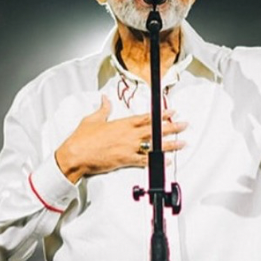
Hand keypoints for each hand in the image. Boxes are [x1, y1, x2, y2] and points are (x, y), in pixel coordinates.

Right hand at [55, 95, 186, 183]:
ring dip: (170, 144)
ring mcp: (129, 148)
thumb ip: (103, 109)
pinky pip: (145, 161)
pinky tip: (166, 161)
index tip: (172, 112)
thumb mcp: (93, 119)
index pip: (146, 117)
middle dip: (172, 127)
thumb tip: (105, 99)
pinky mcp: (125, 160)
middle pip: (155, 130)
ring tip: (182, 142)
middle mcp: (128, 135)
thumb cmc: (82, 138)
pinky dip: (156, 161)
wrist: (76, 155)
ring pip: (154, 145)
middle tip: (184, 125)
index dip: (161, 115)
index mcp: (122, 123)